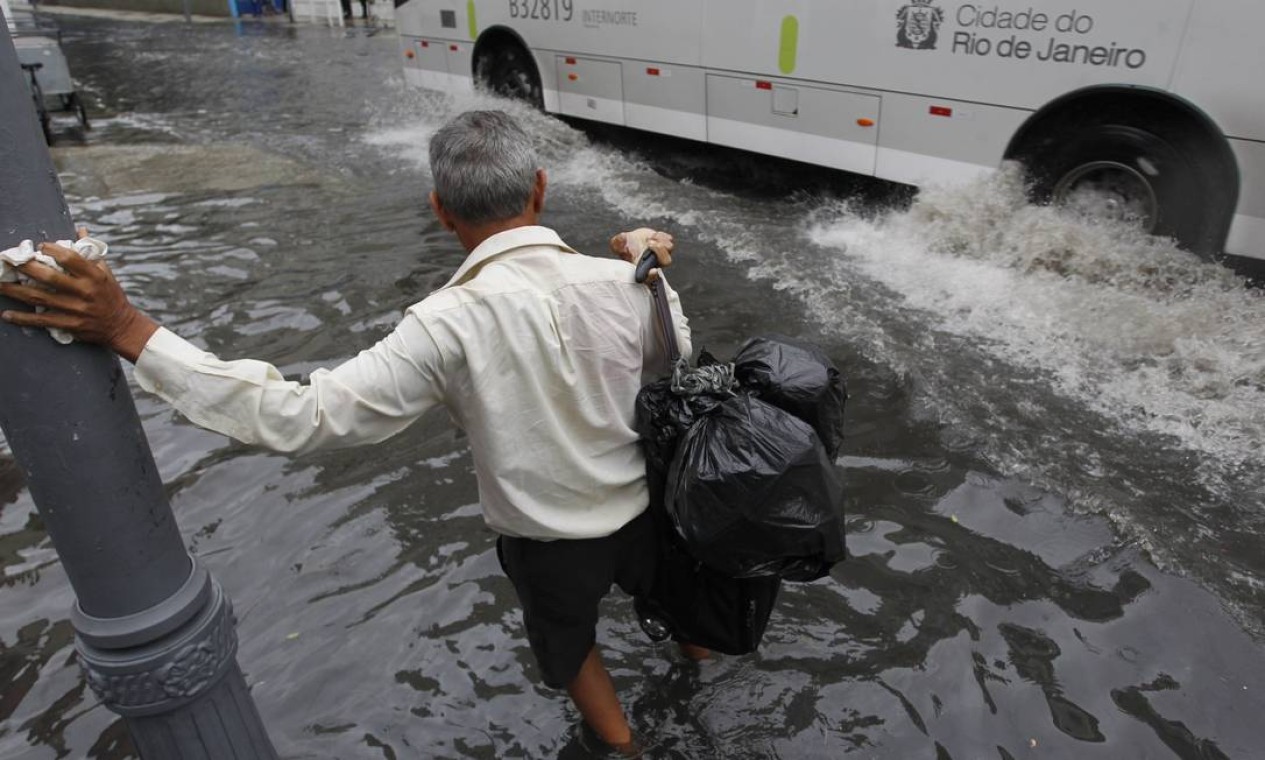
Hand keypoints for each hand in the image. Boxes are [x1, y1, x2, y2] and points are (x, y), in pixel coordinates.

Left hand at [0, 237, 158, 362]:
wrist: (122, 326)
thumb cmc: (112, 295)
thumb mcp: (106, 272)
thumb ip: (90, 253)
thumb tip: (80, 231)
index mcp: (94, 276)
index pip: (71, 258)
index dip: (52, 250)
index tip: (39, 246)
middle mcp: (84, 292)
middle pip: (49, 277)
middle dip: (25, 268)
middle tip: (6, 261)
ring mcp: (76, 310)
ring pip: (40, 298)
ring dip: (15, 291)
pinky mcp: (70, 325)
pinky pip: (42, 321)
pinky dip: (23, 318)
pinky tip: (6, 314)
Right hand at [609, 228, 673, 281]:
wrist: (633, 239)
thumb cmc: (625, 246)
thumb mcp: (618, 245)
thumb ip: (617, 244)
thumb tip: (621, 240)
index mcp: (643, 268)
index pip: (650, 278)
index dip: (652, 276)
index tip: (652, 271)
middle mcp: (655, 262)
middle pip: (666, 261)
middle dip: (659, 251)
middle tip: (649, 243)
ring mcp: (662, 253)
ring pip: (669, 247)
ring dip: (659, 241)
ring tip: (649, 239)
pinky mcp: (665, 243)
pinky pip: (669, 240)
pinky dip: (662, 236)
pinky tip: (653, 236)